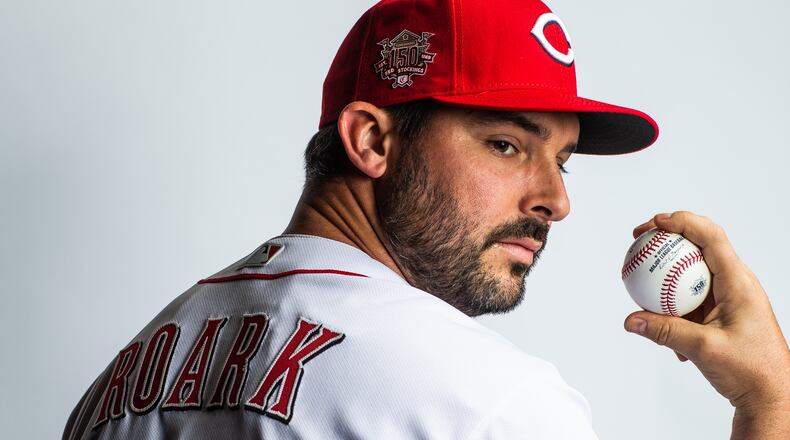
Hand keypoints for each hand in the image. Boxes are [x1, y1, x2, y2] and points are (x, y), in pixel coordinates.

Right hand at [624, 211, 789, 437]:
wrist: (771, 396)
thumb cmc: (753, 371)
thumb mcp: (704, 348)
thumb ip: (665, 331)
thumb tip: (632, 320)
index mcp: (739, 283)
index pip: (711, 237)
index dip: (682, 222)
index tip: (654, 223)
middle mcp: (736, 284)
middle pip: (700, 246)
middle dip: (668, 239)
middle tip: (641, 240)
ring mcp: (729, 298)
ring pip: (692, 272)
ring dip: (667, 274)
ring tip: (641, 279)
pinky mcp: (721, 313)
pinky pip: (691, 297)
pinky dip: (672, 302)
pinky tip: (659, 323)